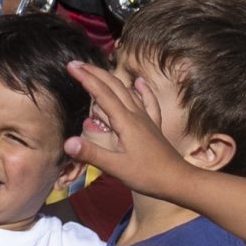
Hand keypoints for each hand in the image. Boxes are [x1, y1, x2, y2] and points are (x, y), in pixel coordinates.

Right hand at [64, 57, 201, 200]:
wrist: (178, 180)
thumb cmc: (147, 175)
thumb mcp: (116, 167)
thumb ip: (91, 153)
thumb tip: (67, 142)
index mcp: (125, 121)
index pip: (101, 94)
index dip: (85, 78)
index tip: (70, 65)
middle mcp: (136, 114)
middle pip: (114, 86)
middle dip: (94, 73)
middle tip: (76, 64)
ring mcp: (146, 119)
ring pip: (127, 92)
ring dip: (110, 79)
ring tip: (96, 71)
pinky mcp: (154, 126)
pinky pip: (148, 102)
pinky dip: (143, 90)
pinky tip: (140, 82)